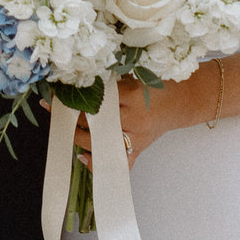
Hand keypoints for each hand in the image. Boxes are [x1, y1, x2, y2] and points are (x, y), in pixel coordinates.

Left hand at [71, 68, 204, 168]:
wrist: (184, 101)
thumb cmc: (160, 85)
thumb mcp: (137, 76)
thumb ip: (112, 81)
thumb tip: (79, 81)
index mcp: (135, 96)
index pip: (98, 98)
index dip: (77, 96)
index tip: (60, 93)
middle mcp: (136, 119)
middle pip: (96, 121)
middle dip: (73, 115)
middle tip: (55, 108)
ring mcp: (138, 138)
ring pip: (102, 142)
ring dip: (78, 136)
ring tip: (62, 128)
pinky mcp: (139, 150)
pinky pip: (119, 162)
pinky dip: (100, 162)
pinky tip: (83, 157)